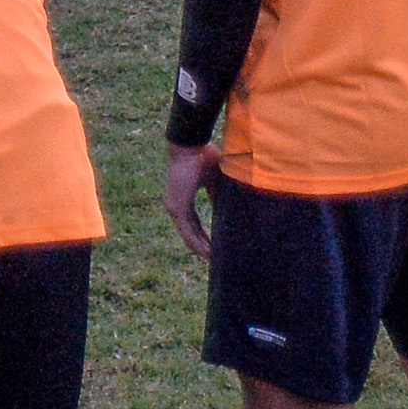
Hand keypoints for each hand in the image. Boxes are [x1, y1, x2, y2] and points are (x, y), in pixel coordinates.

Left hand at [166, 142, 220, 261]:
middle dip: (204, 247)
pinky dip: (198, 244)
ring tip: (215, 262)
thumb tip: (232, 211)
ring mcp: (175, 208)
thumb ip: (220, 196)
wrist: (191, 146)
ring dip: (202, 250)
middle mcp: (176, 206)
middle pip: (191, 233)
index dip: (205, 236)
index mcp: (184, 199)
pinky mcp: (177, 208)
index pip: (195, 223)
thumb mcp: (216, 181)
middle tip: (216, 260)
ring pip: (189, 236)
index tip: (216, 247)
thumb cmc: (204, 157)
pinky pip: (188, 232)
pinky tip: (208, 255)